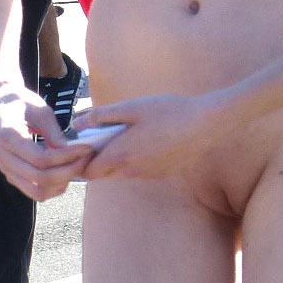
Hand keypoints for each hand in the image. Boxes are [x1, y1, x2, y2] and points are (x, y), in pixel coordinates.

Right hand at [0, 85, 96, 200]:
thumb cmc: (20, 102)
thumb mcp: (41, 111)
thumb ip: (55, 133)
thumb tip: (70, 153)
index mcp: (8, 138)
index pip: (41, 159)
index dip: (68, 157)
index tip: (87, 148)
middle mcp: (3, 157)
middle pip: (40, 179)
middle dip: (68, 172)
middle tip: (85, 160)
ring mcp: (5, 169)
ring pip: (37, 192)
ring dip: (61, 184)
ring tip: (76, 167)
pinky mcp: (11, 175)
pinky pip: (34, 191)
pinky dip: (53, 187)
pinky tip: (65, 172)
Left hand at [78, 92, 225, 180]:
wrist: (206, 125)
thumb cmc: (168, 112)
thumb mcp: (132, 107)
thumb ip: (101, 116)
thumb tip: (76, 123)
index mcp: (120, 155)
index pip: (87, 172)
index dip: (81, 160)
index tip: (83, 143)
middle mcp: (131, 171)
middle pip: (101, 174)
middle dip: (95, 159)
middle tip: (100, 136)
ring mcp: (146, 175)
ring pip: (118, 173)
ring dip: (114, 159)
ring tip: (123, 134)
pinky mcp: (159, 174)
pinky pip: (136, 171)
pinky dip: (131, 160)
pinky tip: (142, 140)